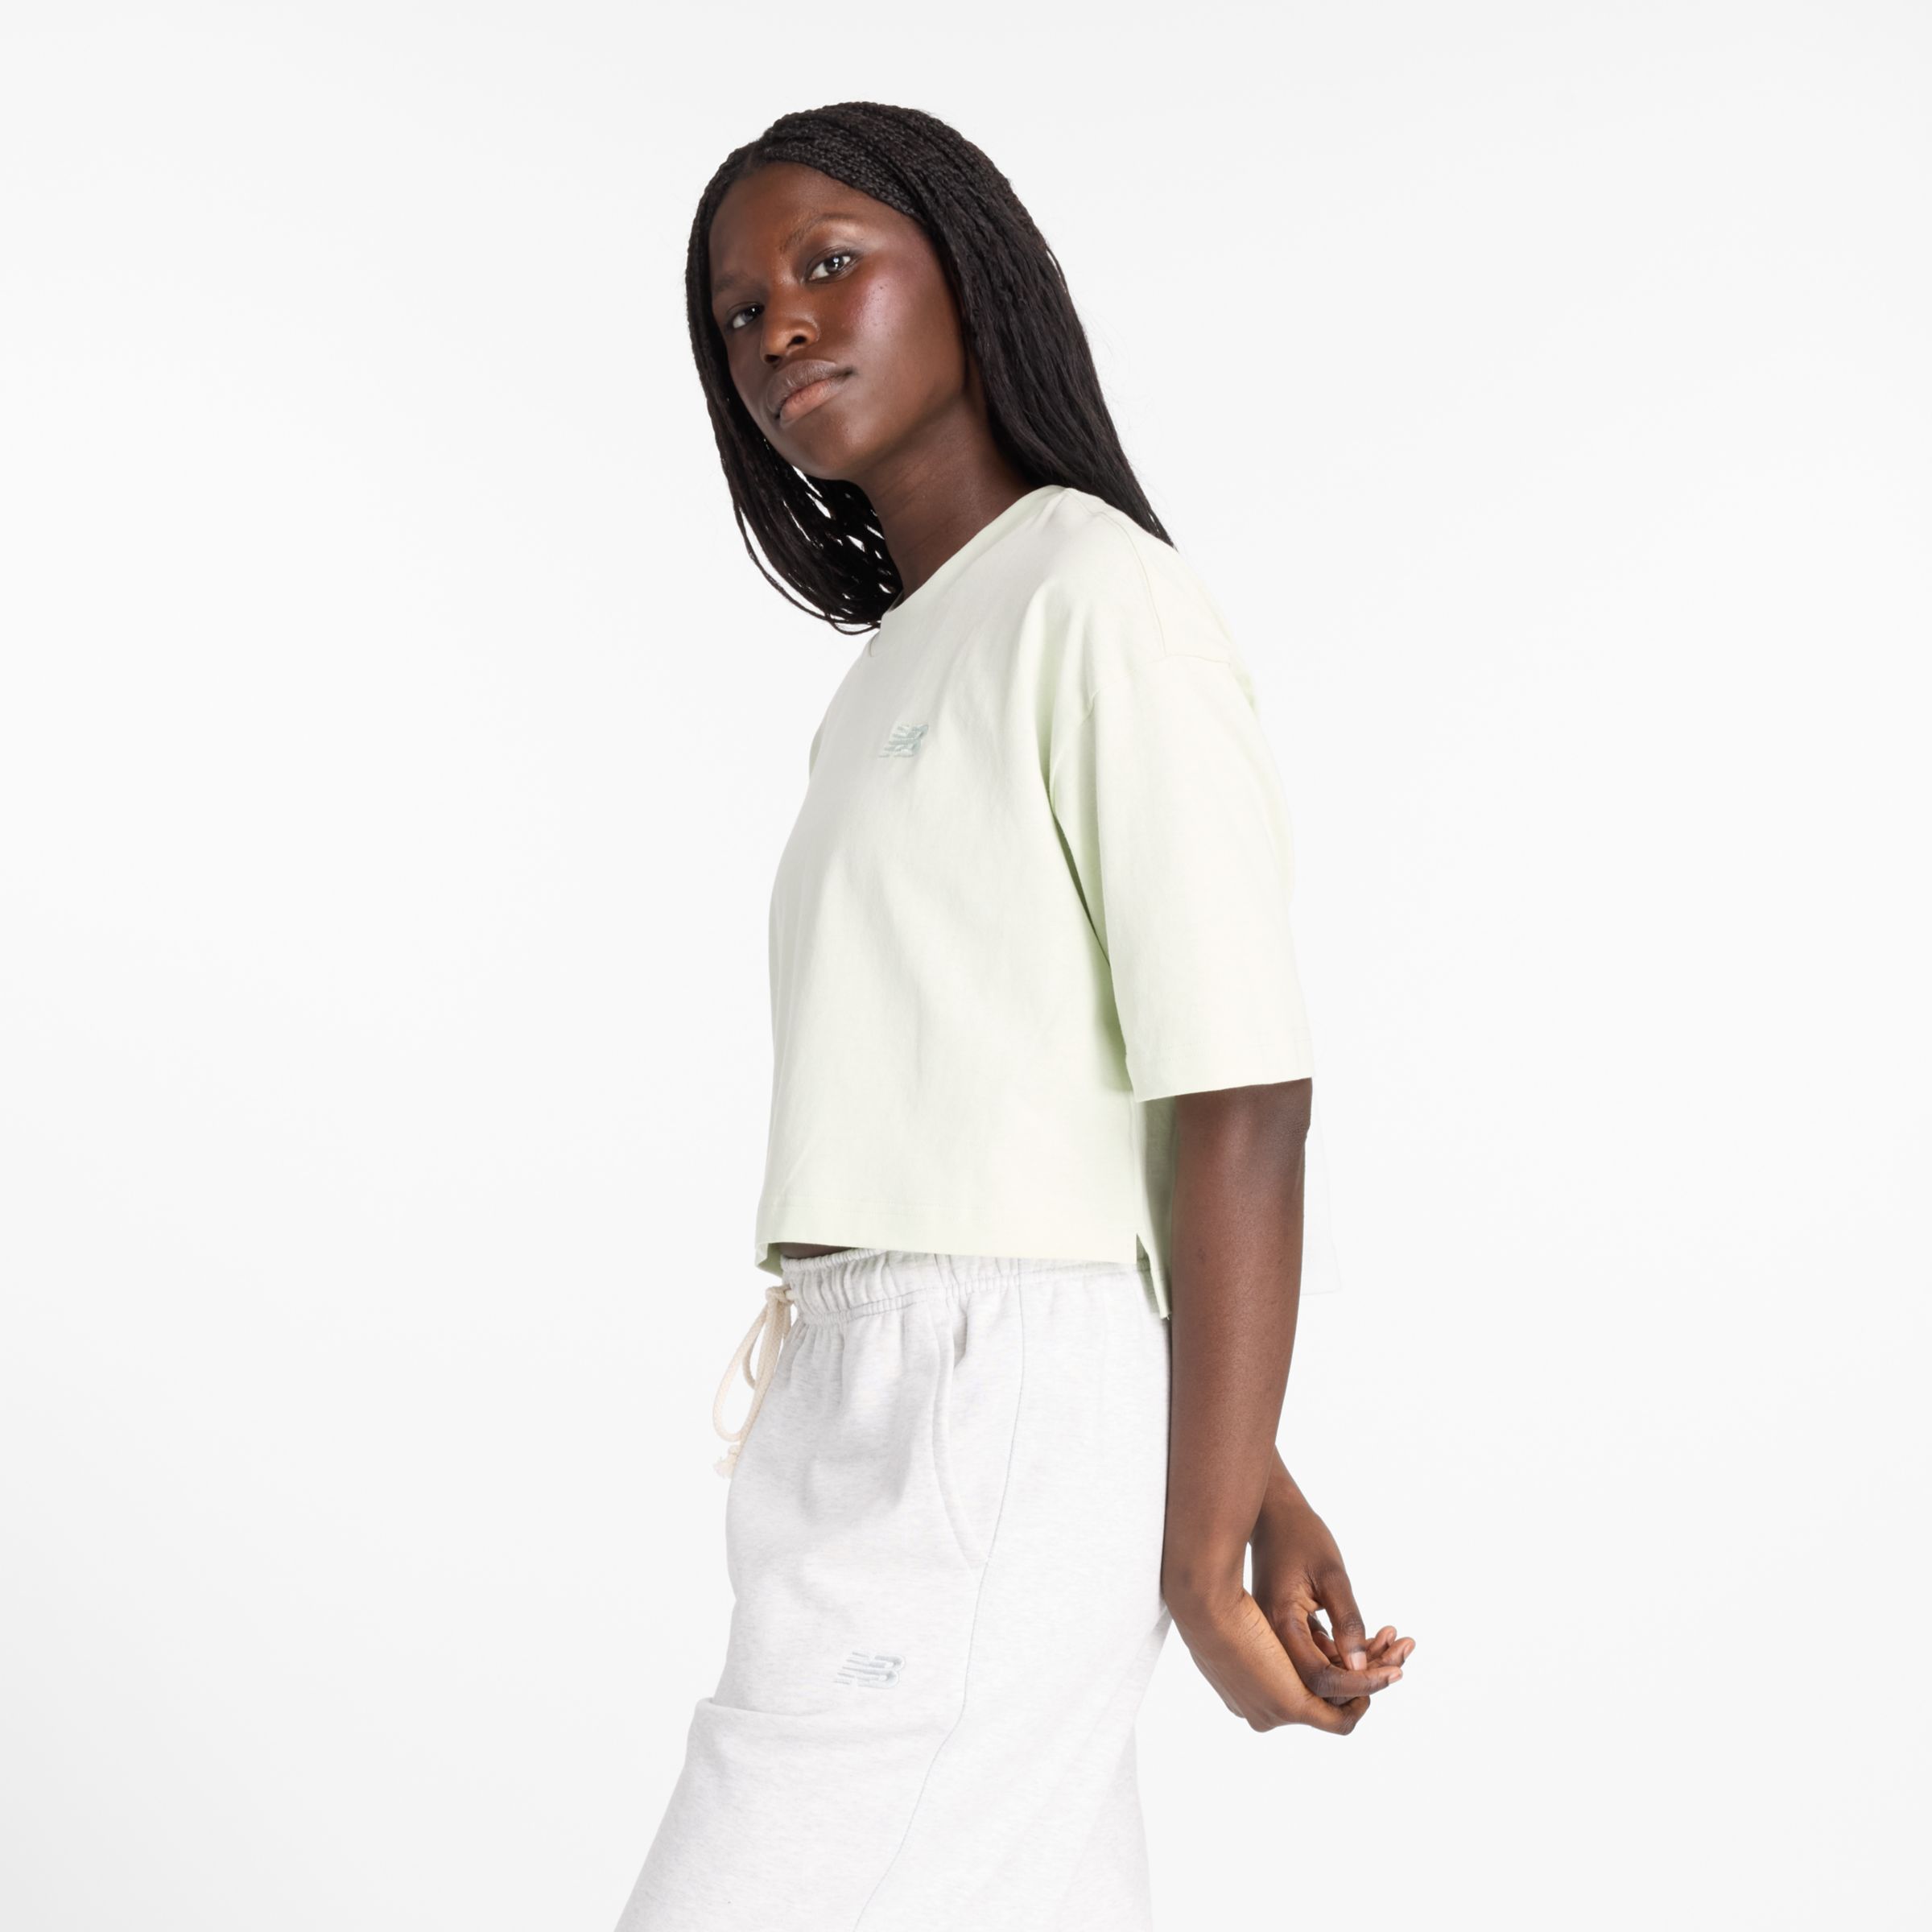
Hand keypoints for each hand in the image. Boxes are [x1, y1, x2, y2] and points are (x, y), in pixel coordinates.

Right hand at [1251, 1448, 1414, 1705]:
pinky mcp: (1289, 1629)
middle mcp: (1274, 1639)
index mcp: (1280, 1625)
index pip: (1320, 1677)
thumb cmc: (1301, 1535)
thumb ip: (1348, 1622)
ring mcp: (1280, 1635)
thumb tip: (1362, 1668)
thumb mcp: (1332, 1574)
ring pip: (1325, 1666)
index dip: (1360, 1682)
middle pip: (1324, 1680)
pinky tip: (1379, 1633)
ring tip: (1398, 1640)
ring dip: (1365, 1660)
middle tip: (1403, 1650)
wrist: (1275, 1513)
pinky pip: (1321, 1651)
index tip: (1395, 1673)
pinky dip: (1350, 1648)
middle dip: (1368, 1673)